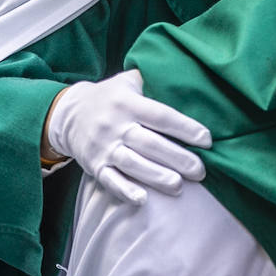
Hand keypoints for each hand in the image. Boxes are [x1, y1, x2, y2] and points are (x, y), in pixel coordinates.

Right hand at [44, 70, 211, 204]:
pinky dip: (126, 191)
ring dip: (157, 176)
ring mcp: (103, 147)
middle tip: (201, 171)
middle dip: (178, 158)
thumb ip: (152, 80)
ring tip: (179, 186)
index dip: (185, 128)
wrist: (68, 113)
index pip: (161, 116)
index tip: (207, 140)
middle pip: (150, 144)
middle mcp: (115, 125)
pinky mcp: (94, 165)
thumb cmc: (109, 96)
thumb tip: (186, 76)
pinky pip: (110, 180)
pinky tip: (143, 200)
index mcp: (127, 102)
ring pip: (133, 164)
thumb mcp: (127, 81)